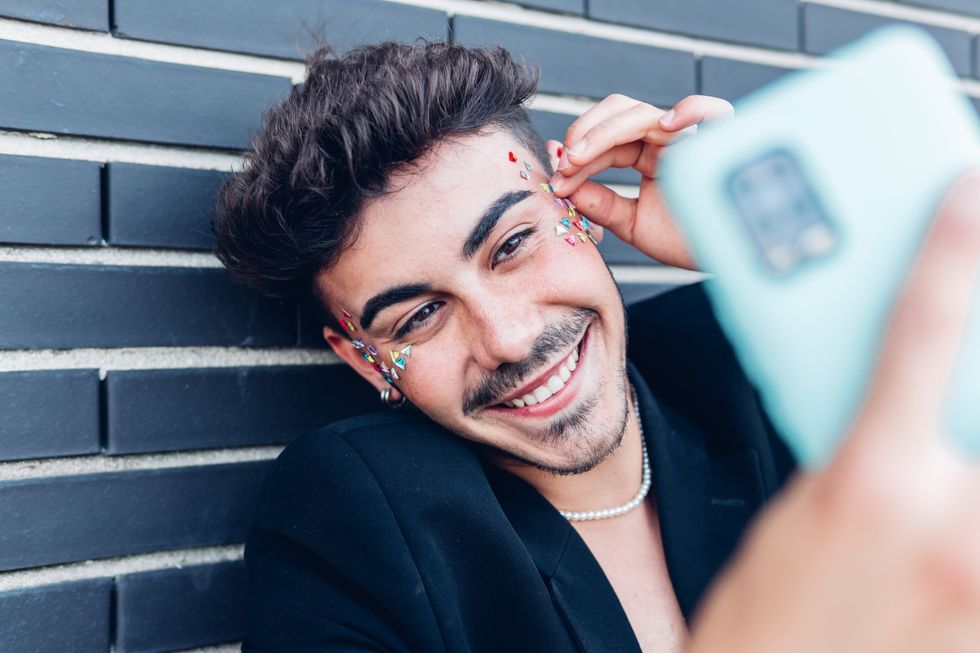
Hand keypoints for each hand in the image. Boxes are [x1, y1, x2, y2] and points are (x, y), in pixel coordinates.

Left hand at [547, 94, 733, 269]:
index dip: (578, 156)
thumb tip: (565, 186)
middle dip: (586, 134)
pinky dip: (691, 111)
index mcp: (649, 156)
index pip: (607, 143)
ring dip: (605, 131)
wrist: (725, 261)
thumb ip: (600, 204)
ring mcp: (693, 139)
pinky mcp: (722, 145)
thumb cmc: (685, 242)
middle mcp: (669, 141)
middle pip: (620, 113)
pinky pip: (715, 113)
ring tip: (581, 156)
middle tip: (565, 164)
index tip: (556, 181)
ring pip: (645, 112)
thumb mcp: (633, 224)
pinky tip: (664, 125)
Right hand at [686, 171, 979, 652]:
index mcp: (873, 485)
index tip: (964, 189)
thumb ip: (856, 434)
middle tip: (976, 267)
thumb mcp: (803, 504)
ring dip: (979, 397)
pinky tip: (958, 457)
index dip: (947, 251)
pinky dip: (978, 466)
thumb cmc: (772, 614)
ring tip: (958, 390)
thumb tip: (894, 373)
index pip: (918, 333)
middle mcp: (957, 528)